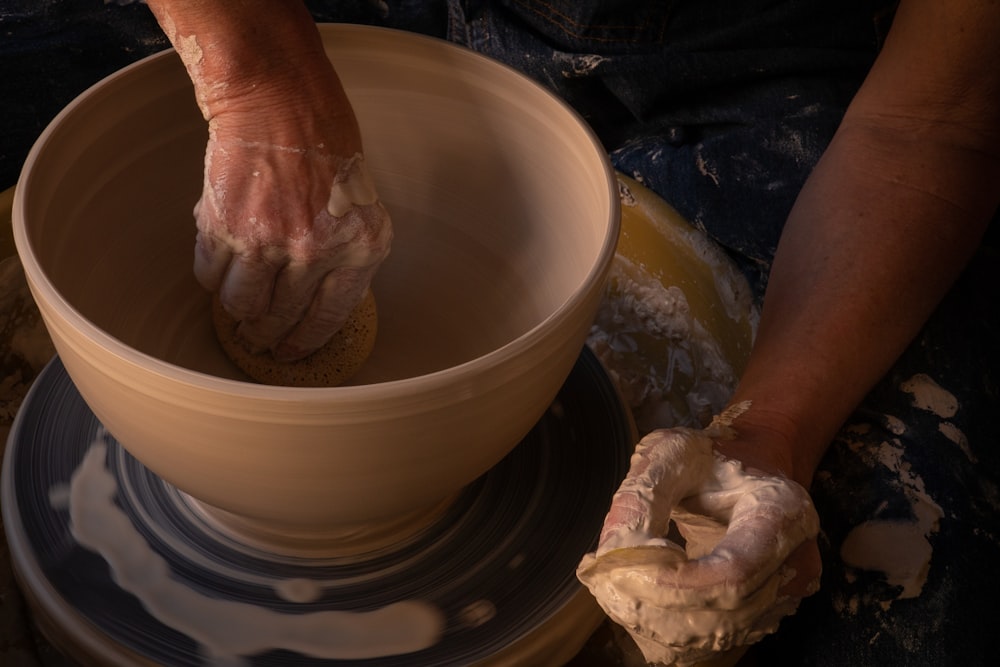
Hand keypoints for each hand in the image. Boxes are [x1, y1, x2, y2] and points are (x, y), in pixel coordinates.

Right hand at [192, 87, 390, 362]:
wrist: (280, 104)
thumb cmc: (325, 149)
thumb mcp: (358, 208)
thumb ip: (342, 256)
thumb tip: (312, 304)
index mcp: (359, 249)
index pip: (330, 317)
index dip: (306, 342)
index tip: (291, 355)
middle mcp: (316, 252)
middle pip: (281, 317)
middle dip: (266, 335)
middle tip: (257, 339)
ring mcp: (269, 243)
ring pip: (241, 304)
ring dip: (236, 311)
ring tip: (237, 308)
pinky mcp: (226, 229)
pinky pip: (210, 274)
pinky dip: (211, 277)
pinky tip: (219, 269)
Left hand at [577, 405, 820, 665]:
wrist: (751, 470)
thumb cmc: (710, 458)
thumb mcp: (672, 452)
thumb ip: (642, 493)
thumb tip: (616, 548)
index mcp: (783, 512)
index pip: (731, 575)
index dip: (672, 585)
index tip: (621, 568)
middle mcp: (794, 564)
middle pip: (721, 616)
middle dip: (653, 606)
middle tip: (605, 578)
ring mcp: (783, 598)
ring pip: (713, 638)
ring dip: (655, 621)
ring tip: (617, 584)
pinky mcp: (764, 618)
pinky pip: (711, 643)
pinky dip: (666, 628)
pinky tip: (641, 598)